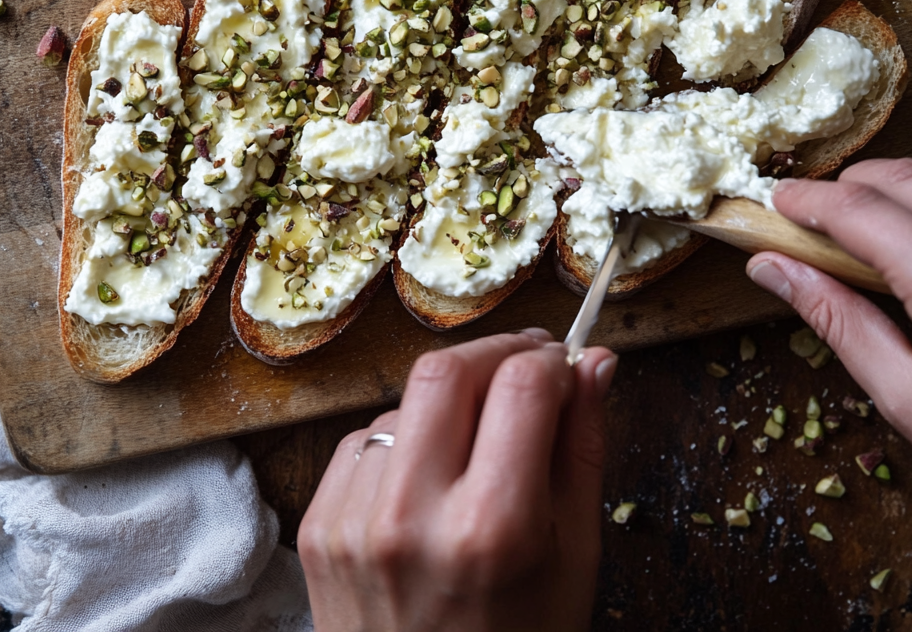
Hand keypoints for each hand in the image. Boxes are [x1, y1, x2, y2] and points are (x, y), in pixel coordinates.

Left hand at [297, 329, 617, 631]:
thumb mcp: (575, 556)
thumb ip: (583, 447)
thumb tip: (594, 361)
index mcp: (492, 529)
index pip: (522, 385)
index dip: (551, 361)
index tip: (563, 366)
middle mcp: (411, 517)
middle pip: (445, 370)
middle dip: (492, 355)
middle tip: (523, 370)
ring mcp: (352, 521)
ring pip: (404, 405)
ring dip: (448, 408)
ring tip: (474, 454)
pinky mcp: (317, 525)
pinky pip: (364, 442)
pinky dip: (403, 445)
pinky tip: (426, 488)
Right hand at [746, 158, 911, 493]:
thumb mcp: (907, 395)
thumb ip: (836, 319)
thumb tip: (769, 266)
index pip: (859, 212)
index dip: (808, 199)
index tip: (780, 200)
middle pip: (905, 176)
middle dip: (853, 187)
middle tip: (823, 218)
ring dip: (911, 189)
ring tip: (892, 234)